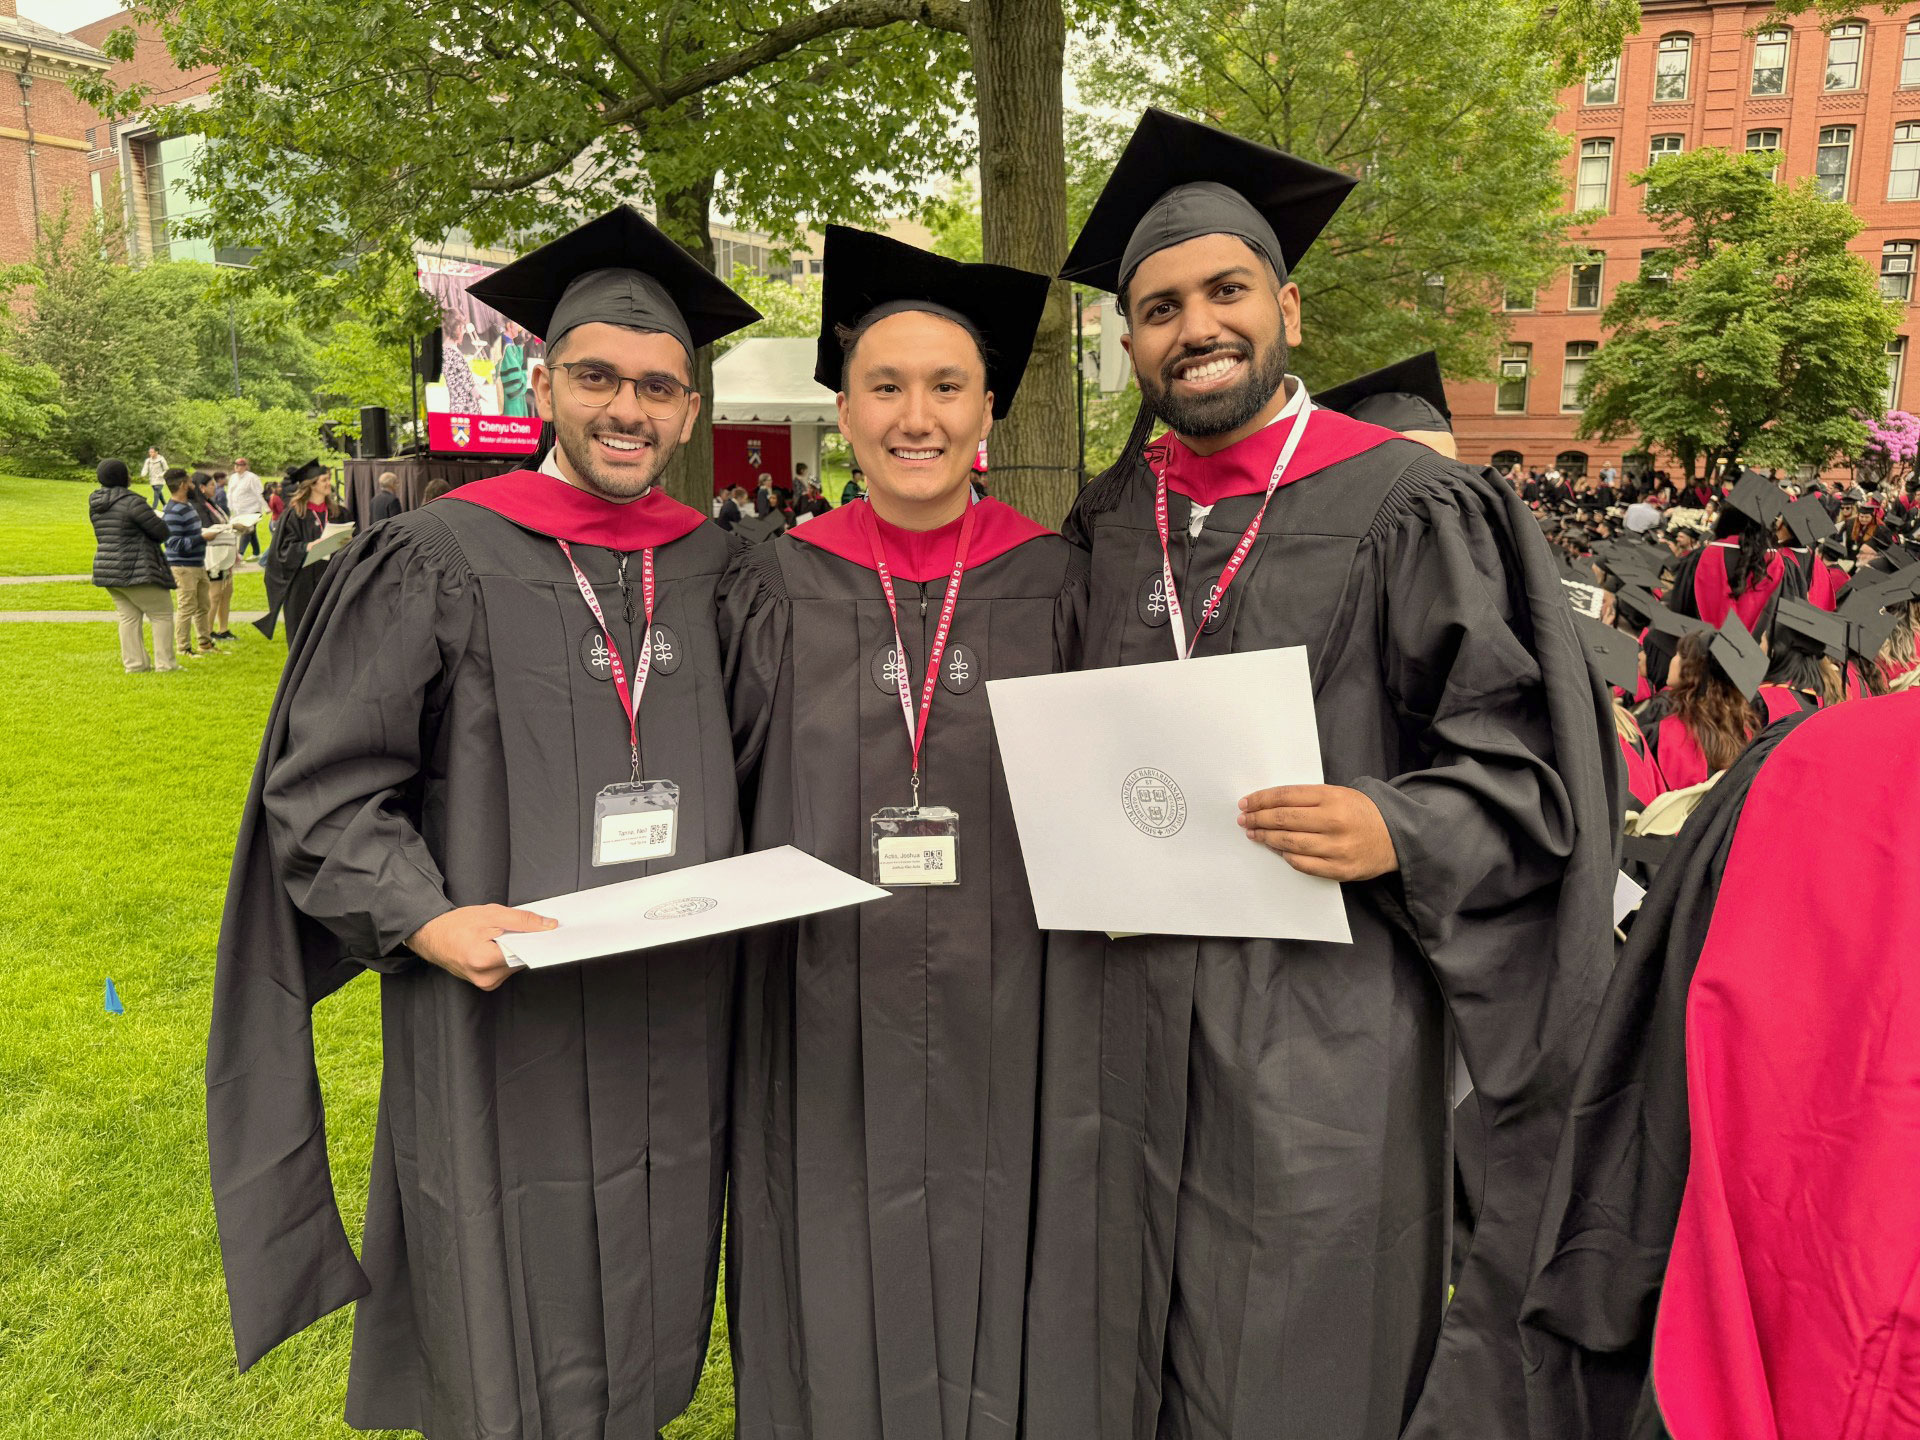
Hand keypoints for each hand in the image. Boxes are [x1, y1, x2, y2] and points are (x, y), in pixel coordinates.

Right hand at [405, 904, 556, 989]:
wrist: (433, 935)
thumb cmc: (458, 924)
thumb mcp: (492, 914)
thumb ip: (523, 921)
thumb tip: (549, 926)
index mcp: (484, 960)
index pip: (525, 953)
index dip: (539, 941)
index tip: (553, 933)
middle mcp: (486, 978)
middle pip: (522, 960)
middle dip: (526, 943)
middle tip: (524, 928)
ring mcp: (485, 983)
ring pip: (516, 965)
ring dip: (516, 950)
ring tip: (502, 936)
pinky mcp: (486, 984)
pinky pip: (507, 969)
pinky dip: (508, 956)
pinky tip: (498, 945)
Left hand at [1237, 784, 1398, 881]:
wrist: (1396, 836)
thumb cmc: (1361, 812)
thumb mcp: (1339, 794)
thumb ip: (1308, 798)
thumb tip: (1269, 804)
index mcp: (1332, 797)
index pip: (1285, 796)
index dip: (1261, 799)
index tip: (1246, 803)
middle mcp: (1333, 821)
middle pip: (1283, 819)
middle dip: (1258, 819)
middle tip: (1244, 820)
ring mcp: (1336, 847)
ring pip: (1289, 843)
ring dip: (1266, 838)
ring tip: (1254, 834)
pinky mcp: (1339, 869)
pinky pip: (1302, 864)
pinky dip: (1286, 856)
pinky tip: (1277, 850)